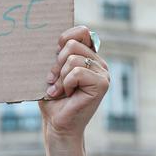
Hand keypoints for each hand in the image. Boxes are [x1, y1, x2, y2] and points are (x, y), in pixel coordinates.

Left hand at [40, 25, 109, 139]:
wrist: (57, 125)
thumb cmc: (53, 100)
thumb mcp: (52, 72)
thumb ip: (58, 55)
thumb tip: (57, 40)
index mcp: (89, 56)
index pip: (81, 31)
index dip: (64, 40)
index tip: (55, 57)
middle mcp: (98, 62)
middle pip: (73, 44)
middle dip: (56, 64)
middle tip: (54, 82)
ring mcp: (103, 72)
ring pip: (73, 59)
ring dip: (60, 78)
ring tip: (61, 91)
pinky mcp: (102, 83)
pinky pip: (77, 72)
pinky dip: (66, 84)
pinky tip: (68, 95)